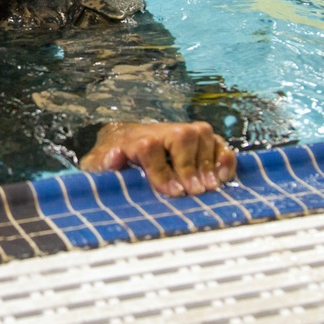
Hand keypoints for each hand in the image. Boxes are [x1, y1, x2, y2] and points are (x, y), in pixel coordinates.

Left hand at [79, 121, 236, 196]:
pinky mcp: (203, 141)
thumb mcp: (98, 163)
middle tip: (194, 191)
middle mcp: (163, 131)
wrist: (126, 142)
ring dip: (208, 161)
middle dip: (189, 165)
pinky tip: (223, 177)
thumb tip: (113, 156)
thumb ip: (102, 163)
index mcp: (136, 138)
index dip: (161, 170)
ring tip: (209, 187)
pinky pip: (220, 143)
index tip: (172, 192)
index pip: (149, 147)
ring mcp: (184, 133)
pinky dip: (225, 158)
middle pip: (182, 136)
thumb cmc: (113, 159)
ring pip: (202, 135)